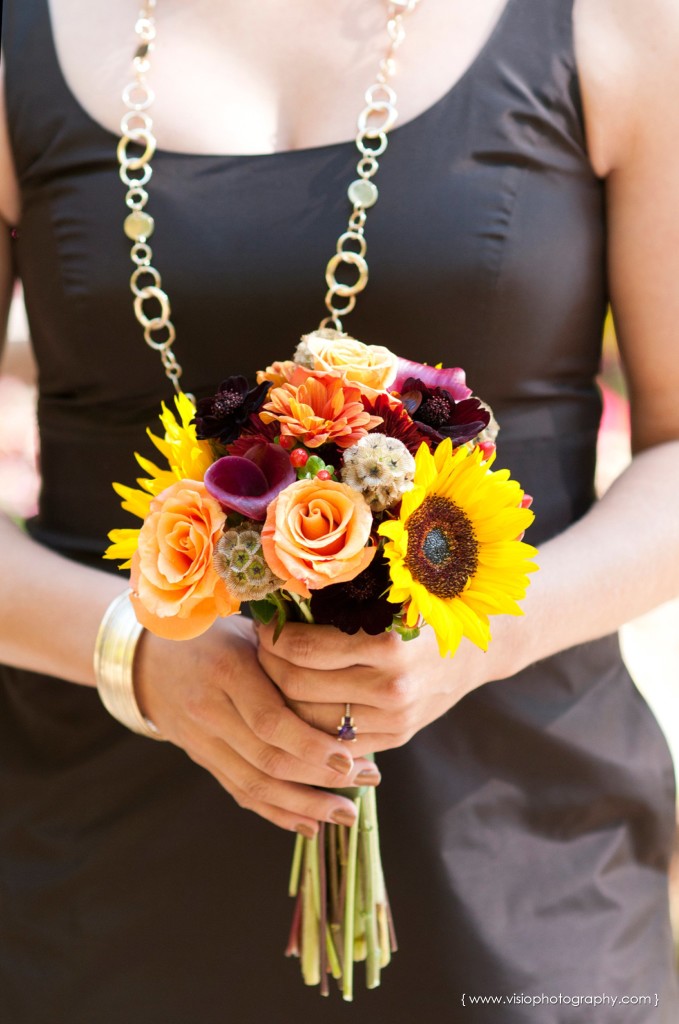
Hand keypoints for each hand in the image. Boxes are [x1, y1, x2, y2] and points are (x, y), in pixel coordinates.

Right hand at [133, 615, 381, 834]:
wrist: (149, 656)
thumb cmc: (214, 634)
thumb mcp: (248, 631)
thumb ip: (288, 655)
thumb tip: (349, 677)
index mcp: (227, 671)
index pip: (270, 720)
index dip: (311, 745)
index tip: (352, 756)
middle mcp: (210, 711)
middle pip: (268, 759)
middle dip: (321, 778)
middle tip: (368, 779)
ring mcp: (202, 741)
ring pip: (256, 785)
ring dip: (305, 805)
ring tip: (347, 814)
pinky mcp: (202, 759)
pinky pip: (240, 792)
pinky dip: (277, 813)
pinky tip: (310, 824)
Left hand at [256, 620, 515, 755]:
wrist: (480, 649)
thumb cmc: (427, 611)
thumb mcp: (391, 598)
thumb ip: (342, 603)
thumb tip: (277, 599)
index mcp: (388, 645)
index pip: (303, 650)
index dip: (272, 638)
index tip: (261, 625)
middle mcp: (392, 687)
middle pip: (298, 686)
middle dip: (267, 667)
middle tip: (257, 650)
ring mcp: (394, 719)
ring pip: (308, 719)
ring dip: (281, 698)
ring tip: (271, 674)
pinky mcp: (394, 739)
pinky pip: (333, 740)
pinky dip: (307, 724)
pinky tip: (295, 702)